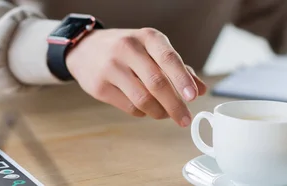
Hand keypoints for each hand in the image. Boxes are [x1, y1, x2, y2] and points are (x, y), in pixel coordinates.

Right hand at [66, 28, 206, 126]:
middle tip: (185, 118)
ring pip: (143, 99)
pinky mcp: (99, 87)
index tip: (194, 96)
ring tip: (166, 114)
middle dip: (175, 105)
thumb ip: (178, 68)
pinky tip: (146, 109)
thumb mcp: (152, 49)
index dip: (183, 79)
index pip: (169, 58)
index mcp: (147, 37)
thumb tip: (202, 89)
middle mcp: (128, 49)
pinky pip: (129, 107)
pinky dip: (143, 113)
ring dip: (159, 112)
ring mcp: (111, 67)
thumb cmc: (127, 49)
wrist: (85, 48)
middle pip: (156, 83)